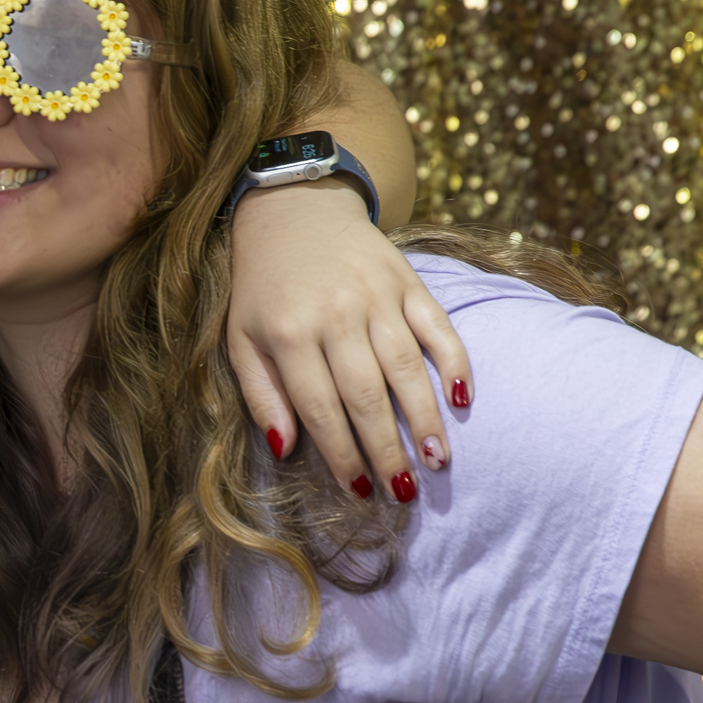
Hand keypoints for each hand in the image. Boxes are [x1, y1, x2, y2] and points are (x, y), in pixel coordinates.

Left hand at [225, 182, 469, 502]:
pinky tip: (462, 399)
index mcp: (289, 334)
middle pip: (367, 394)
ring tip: (436, 460)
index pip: (321, 408)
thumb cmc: (263, 288)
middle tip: (405, 492)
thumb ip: (261, 395)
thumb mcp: (241, 339)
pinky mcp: (407, 279)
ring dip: (425, 417)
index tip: (360, 490)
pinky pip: (437, 326)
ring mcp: (375, 296)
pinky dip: (453, 362)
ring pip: (406, 366)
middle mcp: (335, 315)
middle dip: (387, 448)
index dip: (342, 453)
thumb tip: (284, 450)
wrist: (293, 210)